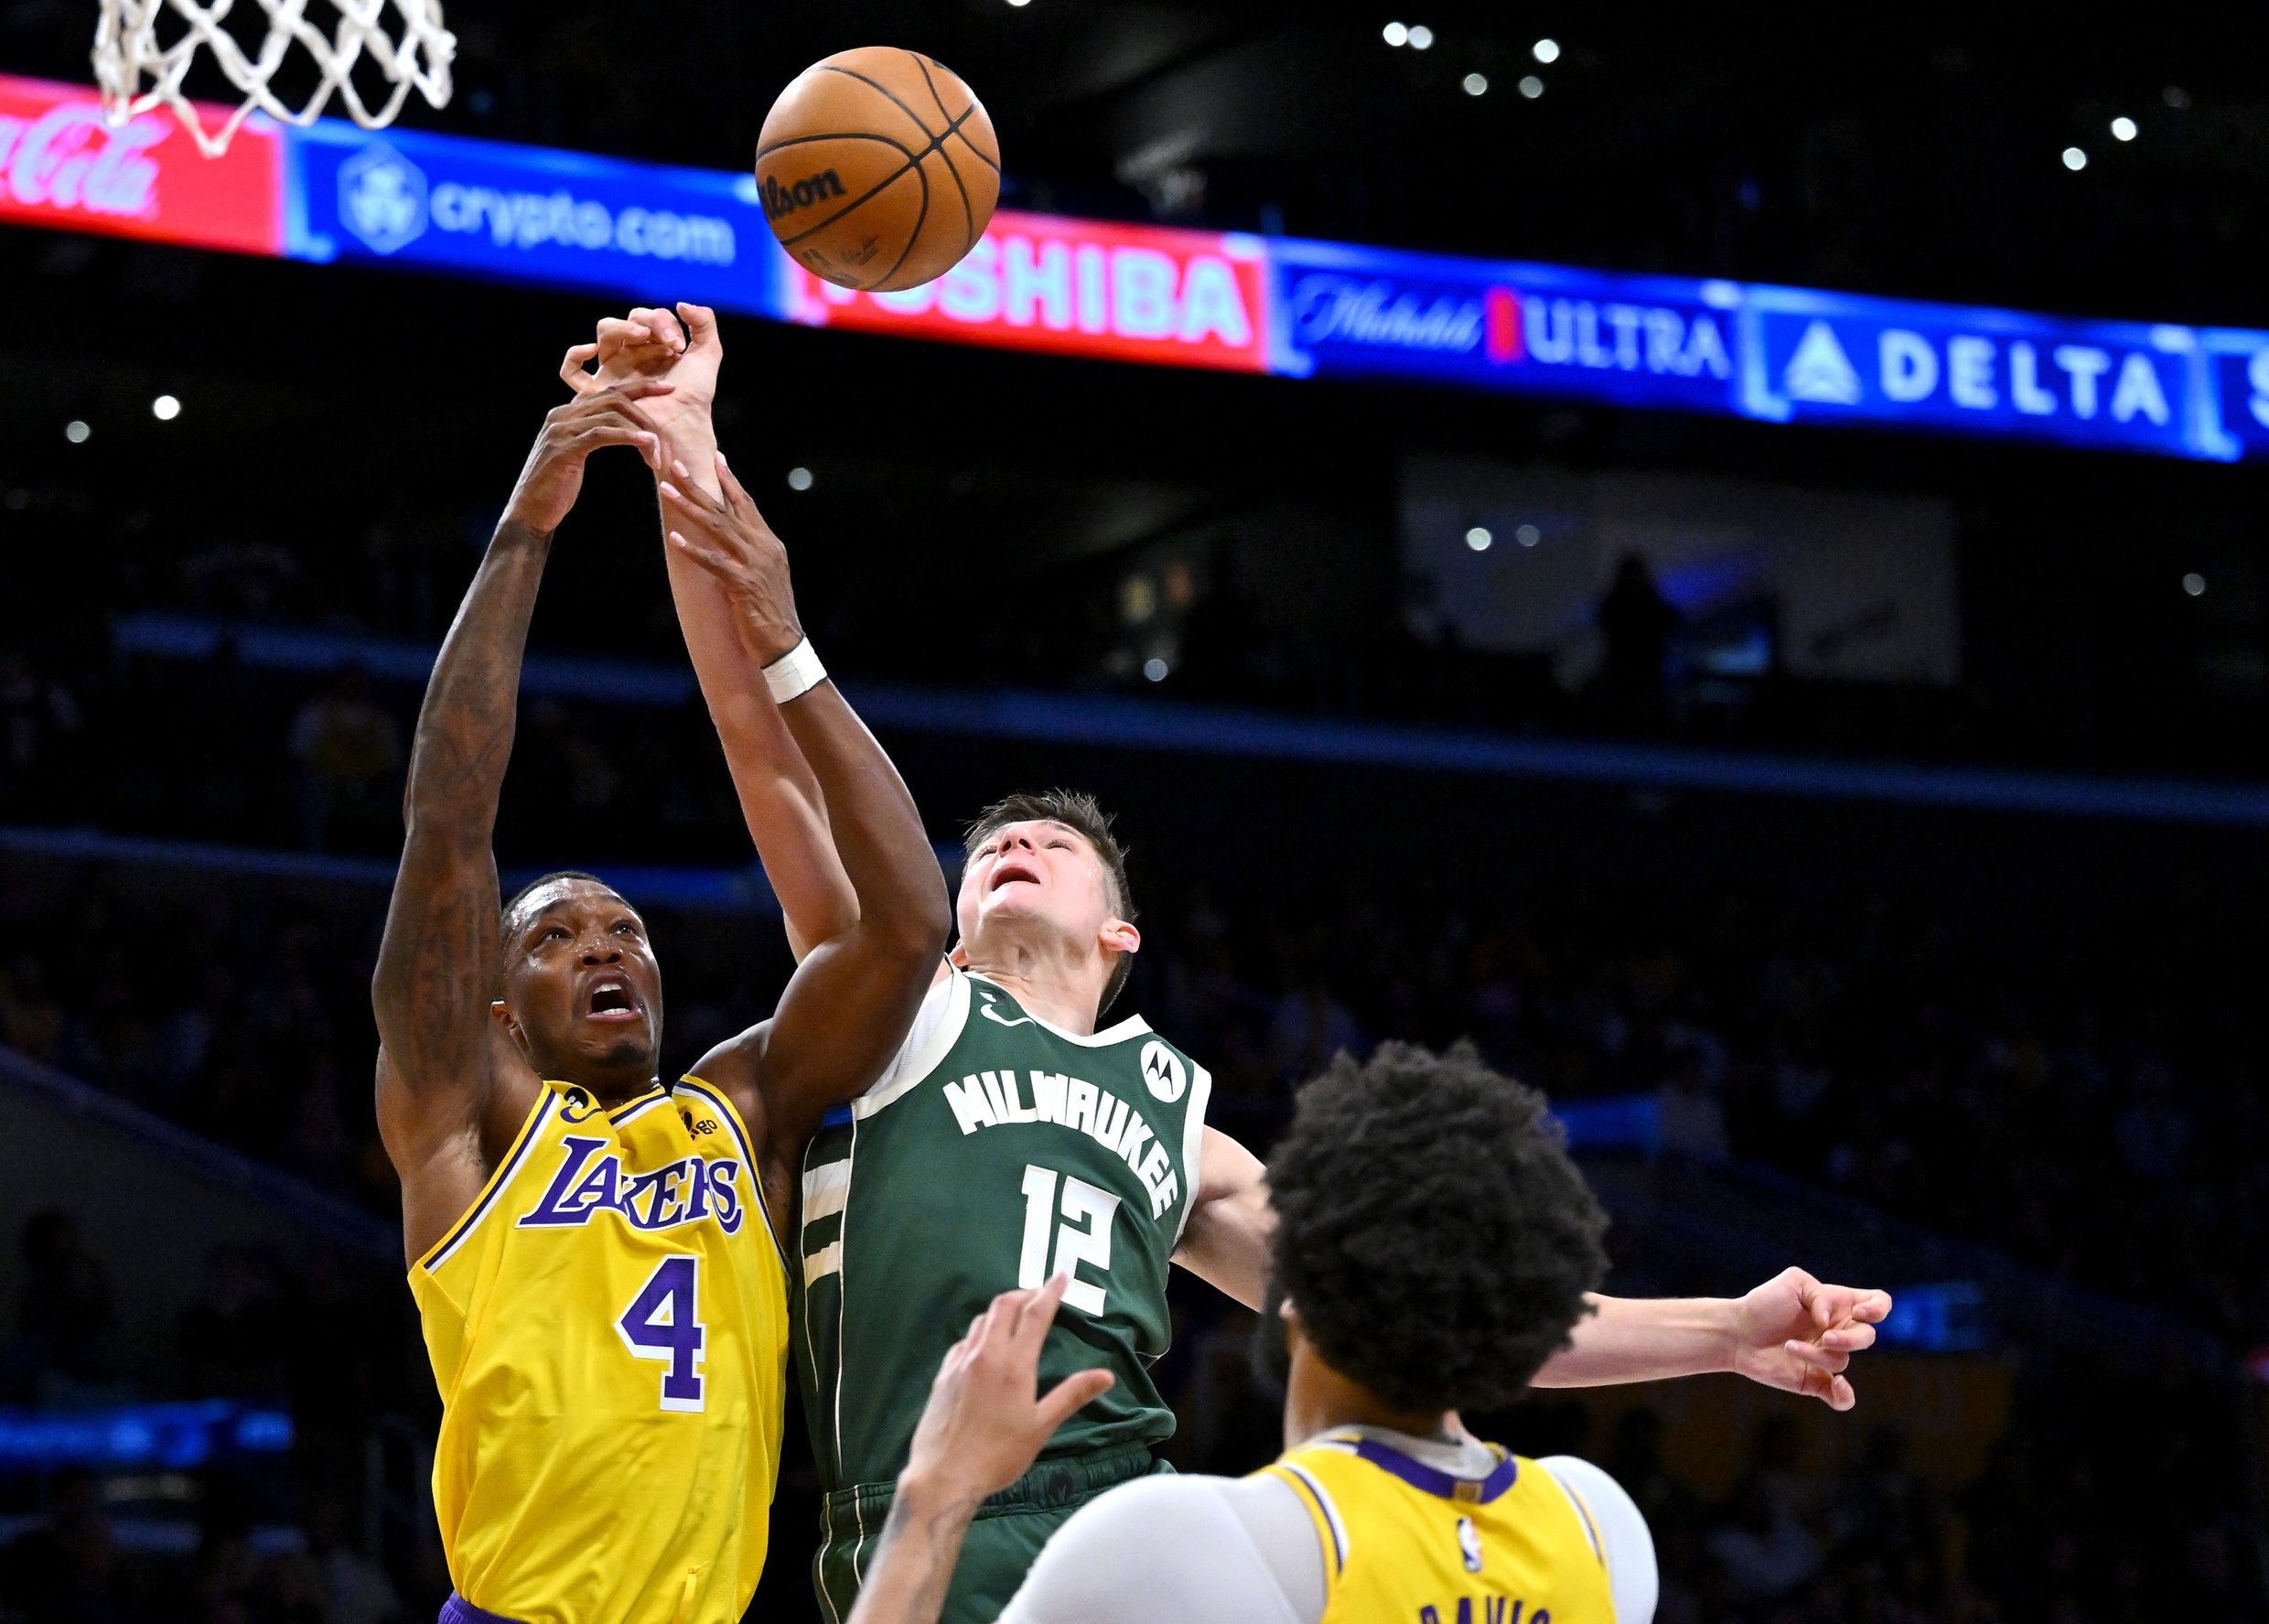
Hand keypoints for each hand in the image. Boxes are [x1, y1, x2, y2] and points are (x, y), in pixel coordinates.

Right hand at [502, 381, 668, 535]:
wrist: (530, 511)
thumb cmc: (558, 486)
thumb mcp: (577, 452)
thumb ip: (594, 434)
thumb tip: (624, 429)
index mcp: (567, 412)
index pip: (608, 390)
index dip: (640, 386)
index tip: (668, 388)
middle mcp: (562, 414)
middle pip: (614, 397)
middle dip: (646, 409)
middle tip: (667, 430)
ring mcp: (561, 429)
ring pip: (612, 413)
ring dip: (641, 432)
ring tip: (657, 455)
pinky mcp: (564, 448)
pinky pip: (602, 433)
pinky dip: (628, 436)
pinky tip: (646, 444)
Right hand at [561, 303, 720, 435]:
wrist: (684, 427)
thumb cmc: (695, 397)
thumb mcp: (708, 355)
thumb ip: (704, 323)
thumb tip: (681, 304)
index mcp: (652, 346)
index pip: (648, 316)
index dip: (664, 321)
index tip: (680, 344)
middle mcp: (631, 355)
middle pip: (627, 319)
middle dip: (649, 322)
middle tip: (670, 342)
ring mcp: (614, 371)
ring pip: (604, 332)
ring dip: (622, 327)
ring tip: (642, 335)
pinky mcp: (599, 392)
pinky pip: (571, 373)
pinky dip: (575, 357)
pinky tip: (592, 350)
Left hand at [659, 448, 805, 664]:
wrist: (785, 643)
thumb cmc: (771, 613)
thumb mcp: (764, 576)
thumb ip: (750, 555)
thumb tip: (730, 540)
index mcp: (769, 543)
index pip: (747, 504)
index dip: (730, 481)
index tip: (716, 459)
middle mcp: (764, 547)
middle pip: (727, 508)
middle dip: (698, 486)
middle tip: (675, 466)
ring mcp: (754, 564)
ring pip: (717, 527)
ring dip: (689, 507)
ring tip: (667, 491)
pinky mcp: (743, 584)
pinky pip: (713, 562)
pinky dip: (693, 550)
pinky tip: (674, 539)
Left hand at [898, 1274, 1115, 1506]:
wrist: (944, 1475)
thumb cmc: (999, 1455)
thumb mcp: (1041, 1427)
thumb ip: (1072, 1395)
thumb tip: (1107, 1375)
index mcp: (1014, 1365)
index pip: (1035, 1315)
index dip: (1050, 1292)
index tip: (1061, 1275)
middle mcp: (985, 1354)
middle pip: (1004, 1306)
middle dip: (1024, 1294)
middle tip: (1039, 1296)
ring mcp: (960, 1362)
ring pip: (982, 1320)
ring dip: (1001, 1311)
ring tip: (1015, 1317)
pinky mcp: (943, 1374)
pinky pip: (964, 1341)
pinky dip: (981, 1333)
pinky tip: (985, 1347)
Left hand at [1726, 1267, 1890, 1410]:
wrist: (1736, 1332)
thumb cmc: (1764, 1303)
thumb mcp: (1793, 1282)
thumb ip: (1819, 1294)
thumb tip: (1830, 1321)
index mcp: (1839, 1305)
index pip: (1878, 1304)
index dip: (1878, 1308)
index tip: (1858, 1311)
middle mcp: (1837, 1332)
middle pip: (1866, 1337)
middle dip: (1849, 1339)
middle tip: (1825, 1336)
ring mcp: (1827, 1357)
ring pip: (1842, 1361)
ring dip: (1816, 1355)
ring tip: (1789, 1346)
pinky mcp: (1815, 1381)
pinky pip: (1842, 1398)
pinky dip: (1845, 1396)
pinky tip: (1837, 1385)